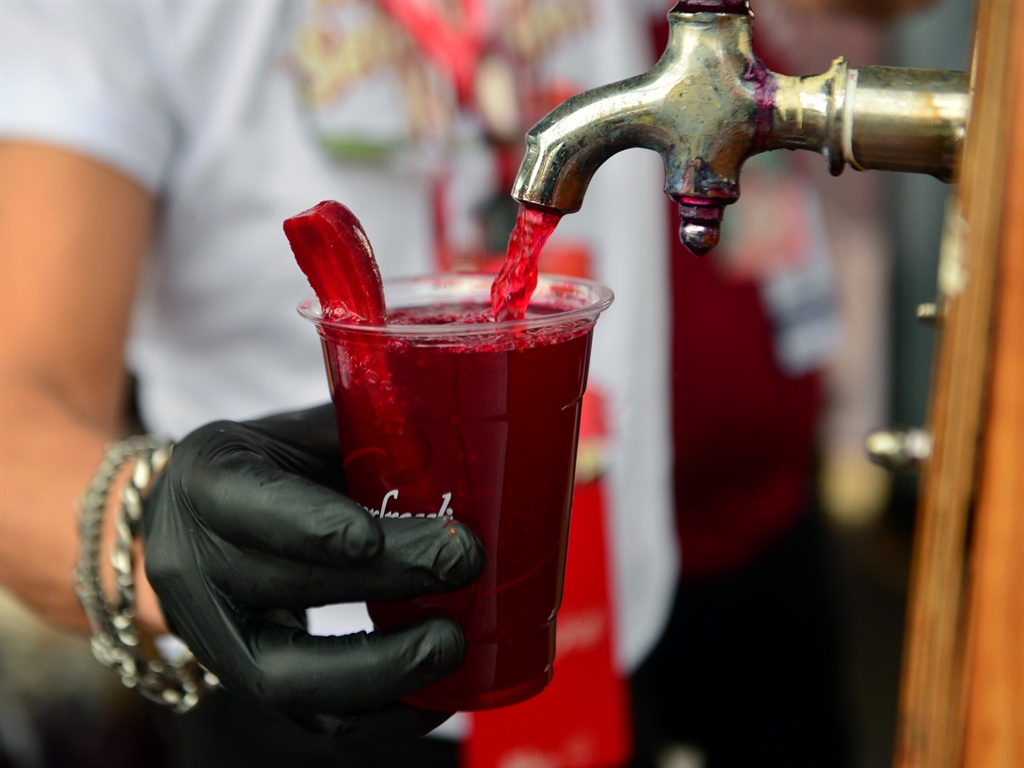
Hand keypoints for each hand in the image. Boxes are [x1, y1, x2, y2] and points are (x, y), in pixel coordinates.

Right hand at [141, 405, 484, 751]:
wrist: (205, 525)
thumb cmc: (282, 466)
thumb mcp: (313, 435)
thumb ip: (374, 443)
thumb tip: (478, 464)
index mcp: (209, 478)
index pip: (249, 502)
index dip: (308, 525)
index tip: (373, 538)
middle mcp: (192, 562)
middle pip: (285, 585)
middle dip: (385, 581)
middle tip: (464, 563)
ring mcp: (214, 635)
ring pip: (289, 675)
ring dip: (383, 667)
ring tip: (454, 645)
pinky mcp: (248, 685)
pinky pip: (311, 723)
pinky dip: (382, 718)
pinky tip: (439, 697)